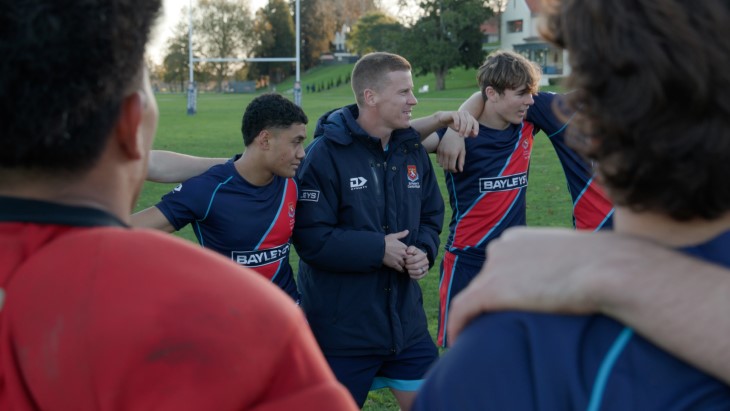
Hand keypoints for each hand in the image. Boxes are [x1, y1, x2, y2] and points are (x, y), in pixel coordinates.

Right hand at [383, 230, 408, 271]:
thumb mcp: (394, 236)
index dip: (409, 253)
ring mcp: (399, 260)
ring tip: (404, 266)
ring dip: (404, 265)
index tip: (408, 254)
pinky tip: (401, 270)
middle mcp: (403, 254)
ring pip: (404, 264)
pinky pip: (400, 269)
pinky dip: (401, 270)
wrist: (378, 248)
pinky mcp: (394, 264)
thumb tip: (407, 231)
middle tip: (407, 261)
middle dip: (408, 260)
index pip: (410, 252)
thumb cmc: (385, 241)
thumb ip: (401, 234)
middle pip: (409, 259)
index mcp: (403, 247)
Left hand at [404, 246, 428, 279]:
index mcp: (423, 255)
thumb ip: (410, 249)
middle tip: (405, 265)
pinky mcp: (425, 273)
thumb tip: (409, 252)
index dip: (408, 261)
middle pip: (416, 266)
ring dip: (410, 271)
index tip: (405, 261)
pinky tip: (410, 273)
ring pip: (418, 272)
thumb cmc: (412, 253)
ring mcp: (426, 268)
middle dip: (408, 266)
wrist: (417, 258)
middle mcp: (426, 261)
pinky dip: (413, 276)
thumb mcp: (411, 249)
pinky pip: (419, 277)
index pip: (414, 259)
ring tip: (408, 269)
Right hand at [436, 110, 478, 137]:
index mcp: (470, 117)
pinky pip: (457, 118)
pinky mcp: (454, 113)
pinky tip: (456, 129)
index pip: (475, 123)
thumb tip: (475, 135)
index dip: (476, 128)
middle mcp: (466, 114)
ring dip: (462, 129)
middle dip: (468, 130)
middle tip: (465, 136)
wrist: (444, 120)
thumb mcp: (462, 130)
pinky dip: (457, 124)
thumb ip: (469, 132)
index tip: (476, 135)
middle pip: (470, 122)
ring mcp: (460, 113)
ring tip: (460, 135)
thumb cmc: (455, 125)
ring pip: (464, 121)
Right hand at [437, 129, 466, 172]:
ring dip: (445, 166)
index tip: (456, 170)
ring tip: (449, 164)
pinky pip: (437, 160)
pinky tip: (445, 159)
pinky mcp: (438, 150)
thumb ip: (461, 161)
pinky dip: (441, 162)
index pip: (451, 167)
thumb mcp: (463, 151)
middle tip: (453, 168)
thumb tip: (460, 170)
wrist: (453, 132)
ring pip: (440, 164)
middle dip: (449, 169)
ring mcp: (441, 151)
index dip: (454, 171)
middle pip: (445, 167)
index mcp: (453, 154)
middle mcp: (446, 153)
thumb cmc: (460, 142)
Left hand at [447, 227, 618, 344]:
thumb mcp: (578, 257)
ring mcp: (495, 267)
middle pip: (485, 280)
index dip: (501, 287)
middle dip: (487, 303)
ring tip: (476, 338)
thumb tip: (575, 279)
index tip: (504, 307)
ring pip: (473, 296)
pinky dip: (457, 326)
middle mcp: (502, 247)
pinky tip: (456, 343)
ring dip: (472, 317)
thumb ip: (564, 265)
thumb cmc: (607, 264)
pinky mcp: (491, 289)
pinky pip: (462, 310)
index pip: (500, 264)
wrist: (609, 268)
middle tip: (491, 327)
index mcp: (519, 238)